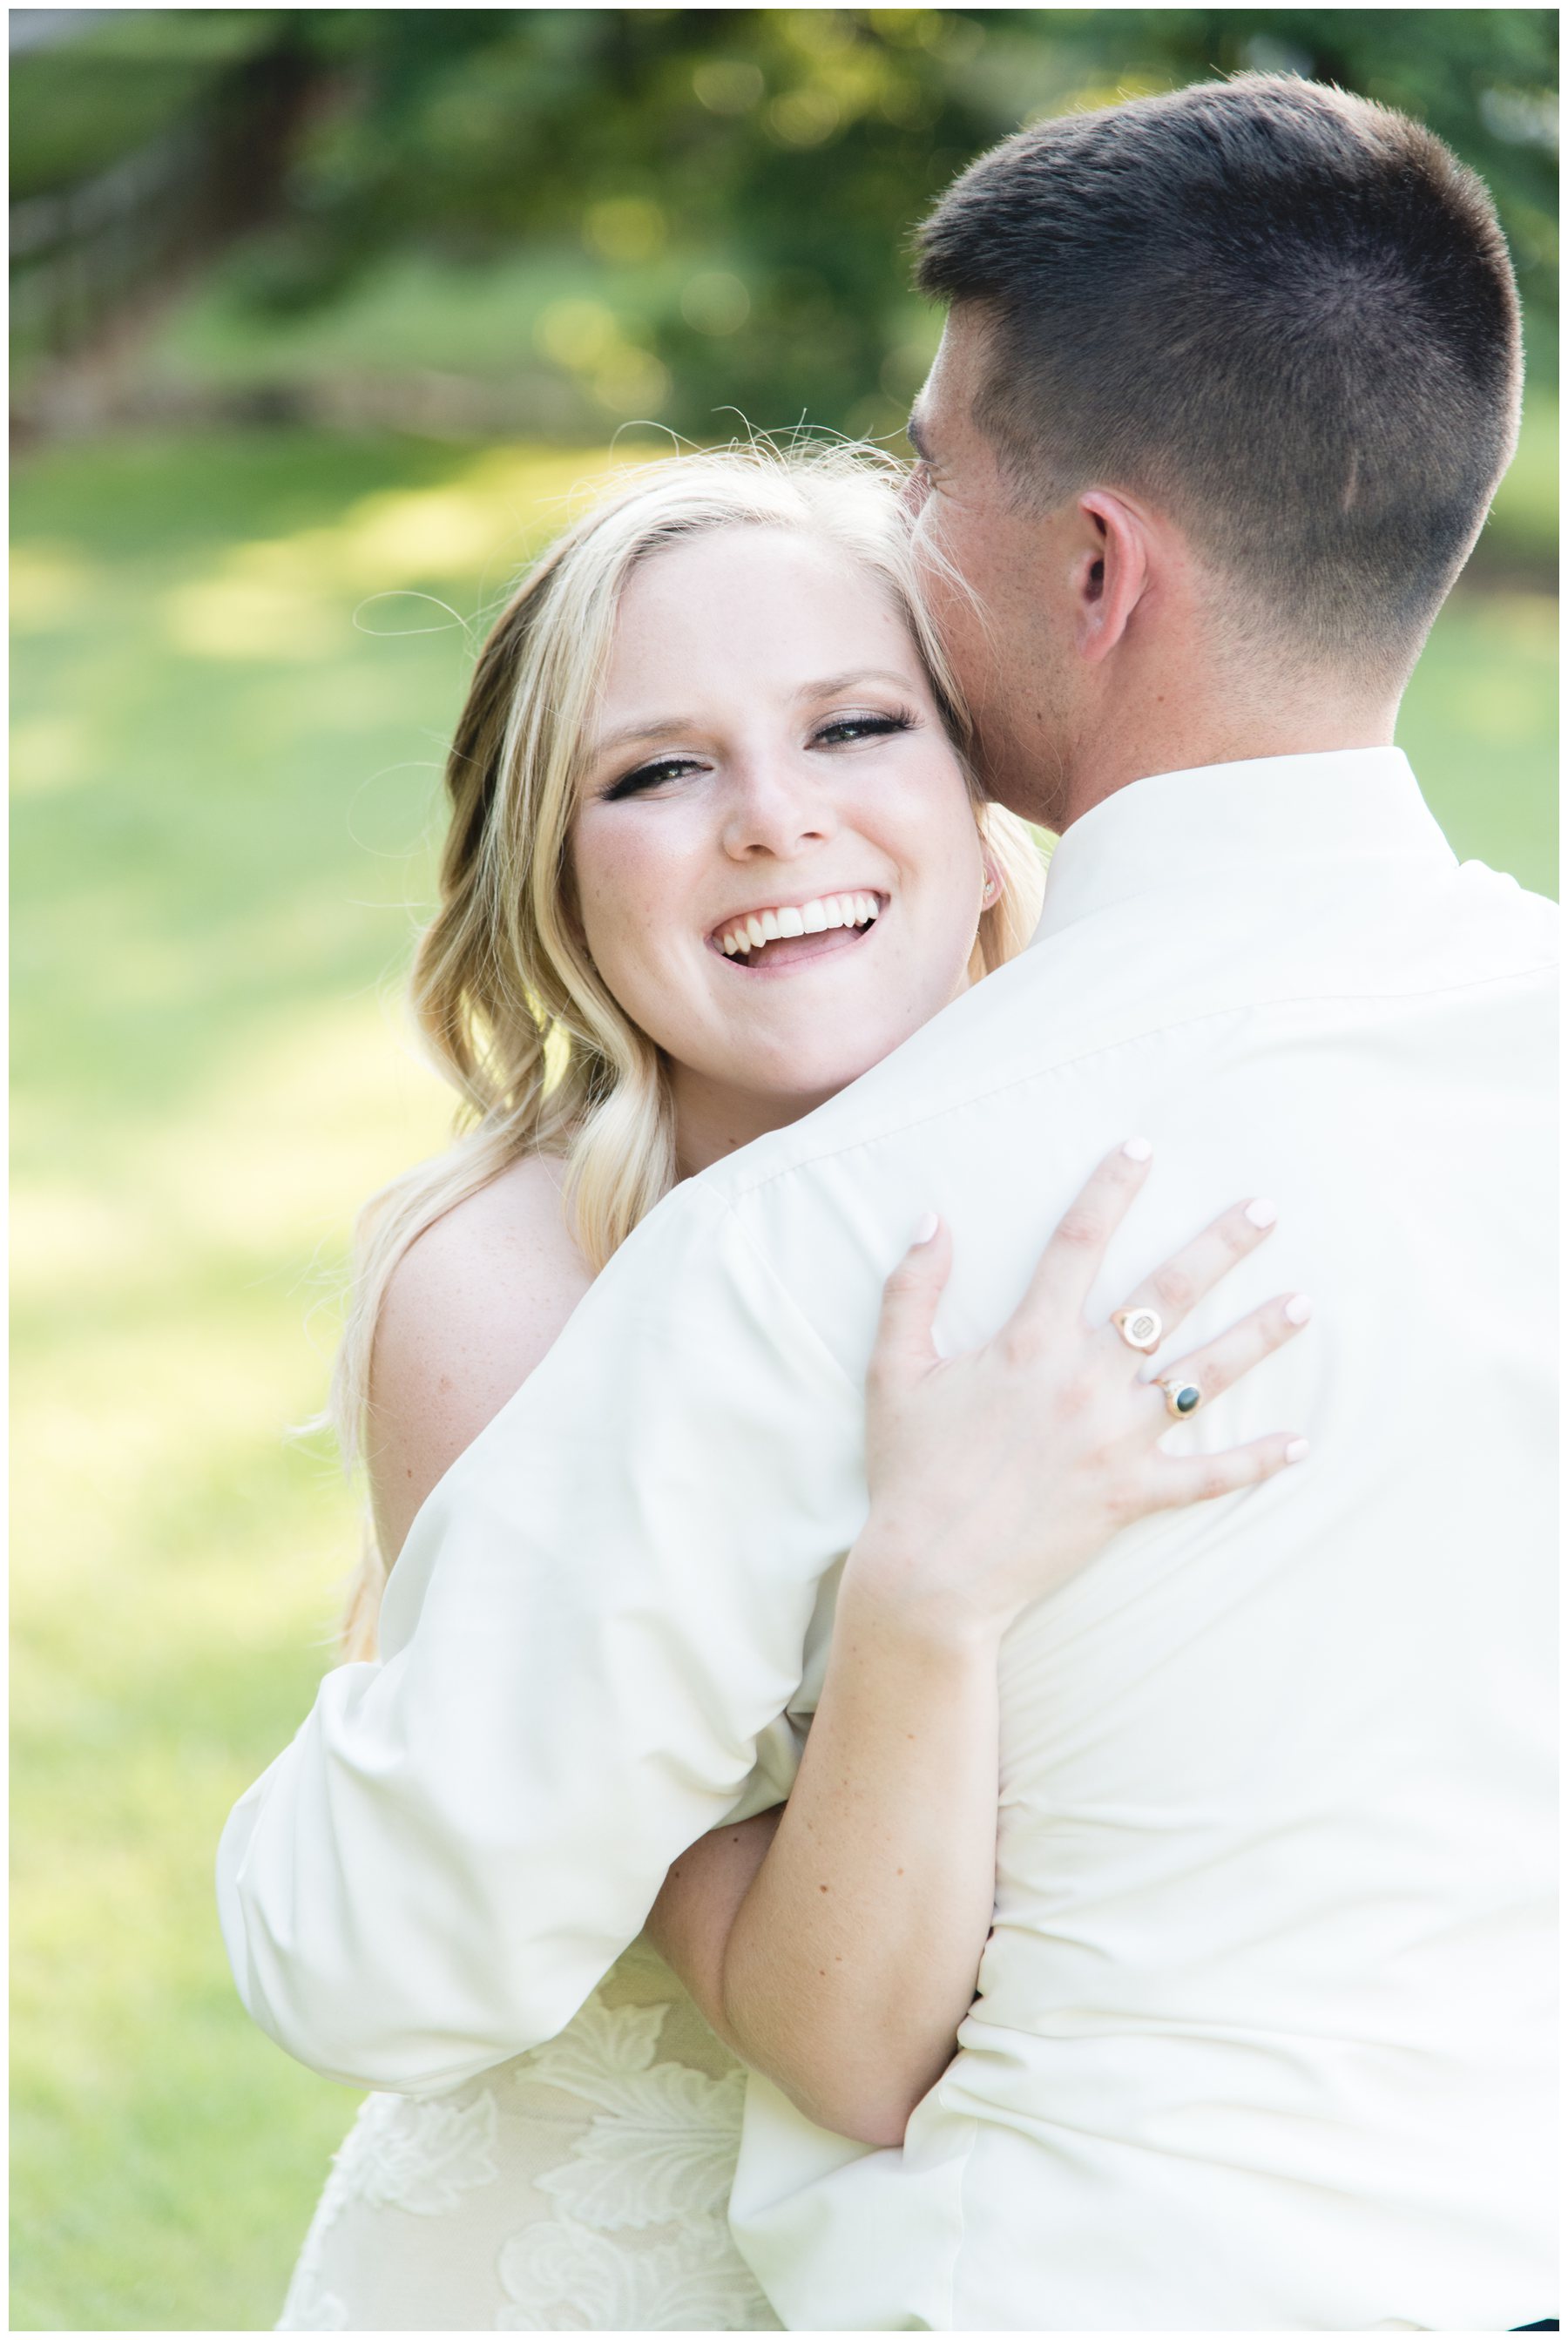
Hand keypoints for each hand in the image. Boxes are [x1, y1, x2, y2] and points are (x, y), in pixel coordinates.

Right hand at [851, 1140, 1310, 1645]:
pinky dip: (1254, 1463)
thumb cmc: (910, 1470)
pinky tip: (1299, 1445)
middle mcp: (1084, 1380)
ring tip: (1303, 1303)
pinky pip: (1207, 1477)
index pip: (1078, 1242)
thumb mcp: (893, 1372)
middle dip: (1220, 1247)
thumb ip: (910, 1291)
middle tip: (1266, 1211)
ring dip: (1258, 1336)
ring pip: (1204, 1376)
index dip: (1111, 1189)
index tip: (1143, 1148)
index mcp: (1028, 1342)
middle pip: (1166, 1296)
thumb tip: (931, 1221)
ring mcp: (1116, 1438)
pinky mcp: (1132, 1494)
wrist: (932, 1571)